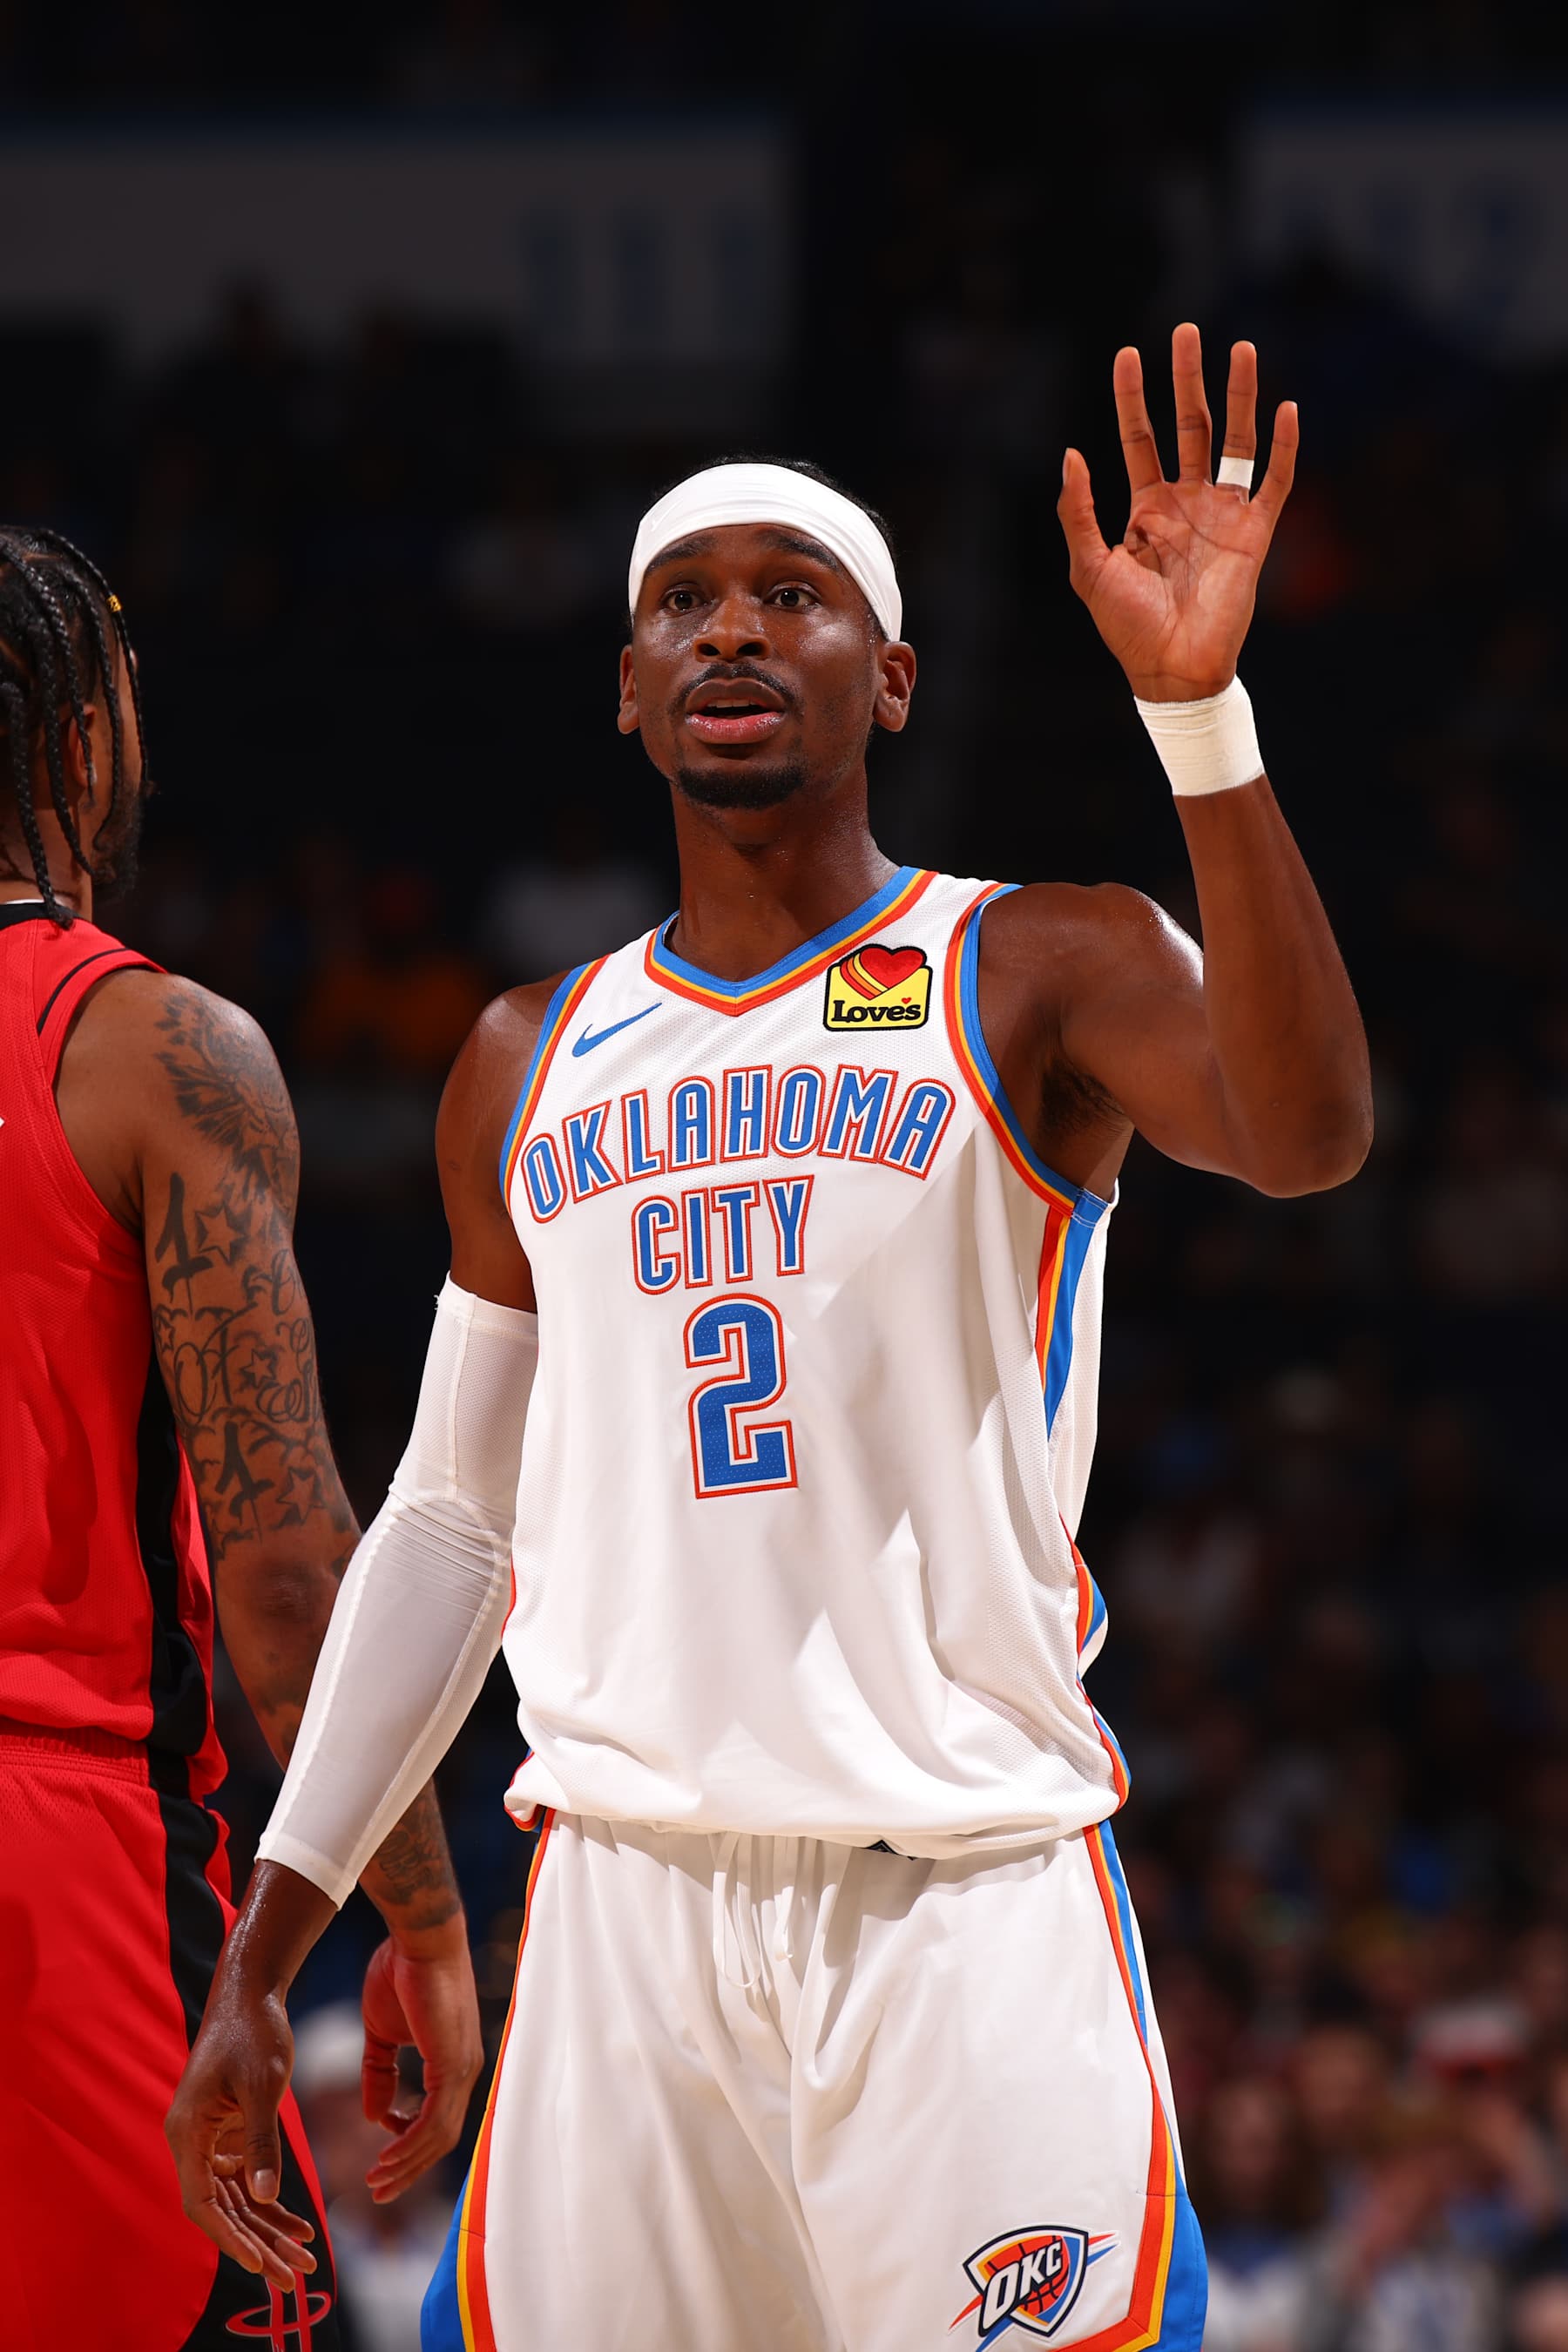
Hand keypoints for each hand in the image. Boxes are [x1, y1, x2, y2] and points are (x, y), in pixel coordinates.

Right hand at [165, 1979, 317, 2294]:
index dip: (230, 2239)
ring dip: (268, 2230)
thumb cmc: (254, 2030)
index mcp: (187, 2133)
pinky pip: (246, 2179)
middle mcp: (191, 2141)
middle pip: (221, 2210)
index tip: (261, 2266)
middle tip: (296, 2279)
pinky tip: (301, 2226)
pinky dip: (271, 2202)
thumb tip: (266, 2197)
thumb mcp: (263, 2085)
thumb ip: (261, 2142)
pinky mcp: (227, 2132)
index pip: (202, 2204)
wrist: (252, 1991)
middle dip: (258, 2246)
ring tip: (305, 2260)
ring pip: (236, 2200)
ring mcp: (208, 2139)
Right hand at [359, 1922, 483, 2203]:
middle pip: (441, 2138)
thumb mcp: (381, 2033)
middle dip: (409, 2169)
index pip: (436, 2121)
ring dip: (407, 2164)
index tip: (378, 2152)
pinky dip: (410, 2144)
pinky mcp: (452, 2064)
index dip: (407, 2144)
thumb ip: (378, 2073)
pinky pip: (434, 2120)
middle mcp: (463, 2070)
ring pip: (439, 2137)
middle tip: (379, 2191)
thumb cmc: (400, 1972)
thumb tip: (373, 2115)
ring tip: (376, 2182)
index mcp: (451, 2062)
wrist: (416, 1937)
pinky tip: (387, 2157)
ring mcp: (462, 2068)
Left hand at [1057, 322, 1297, 700]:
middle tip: (1185, 332)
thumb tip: (1071, 454)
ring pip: (1234, 440)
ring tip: (1241, 349)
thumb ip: (1078, 512)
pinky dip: (1282, 448)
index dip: (1133, 397)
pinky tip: (1284, 410)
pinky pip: (1275, 482)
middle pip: (1189, 425)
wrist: (1172, 670)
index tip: (1127, 354)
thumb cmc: (1126, 627)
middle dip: (1187, 379)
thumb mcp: (1089, 568)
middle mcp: (1187, 502)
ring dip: (1239, 396)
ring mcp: (1223, 514)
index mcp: (1145, 508)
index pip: (1140, 437)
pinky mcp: (1255, 534)